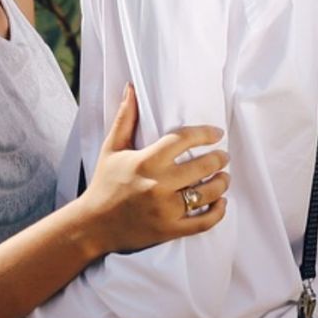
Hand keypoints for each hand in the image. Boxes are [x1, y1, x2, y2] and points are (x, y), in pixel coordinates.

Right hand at [80, 83, 229, 253]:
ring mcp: (165, 209)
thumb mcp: (112, 148)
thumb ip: (125, 117)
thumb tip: (132, 88)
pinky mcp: (169, 230)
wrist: (93, 225)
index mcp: (146, 161)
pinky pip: (203, 222)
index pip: (184, 139)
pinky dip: (217, 212)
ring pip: (207, 193)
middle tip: (224, 156)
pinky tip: (221, 203)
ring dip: (222, 183)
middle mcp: (158, 184)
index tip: (217, 133)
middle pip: (202, 166)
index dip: (205, 134)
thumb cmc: (104, 183)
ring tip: (224, 177)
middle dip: (219, 159)